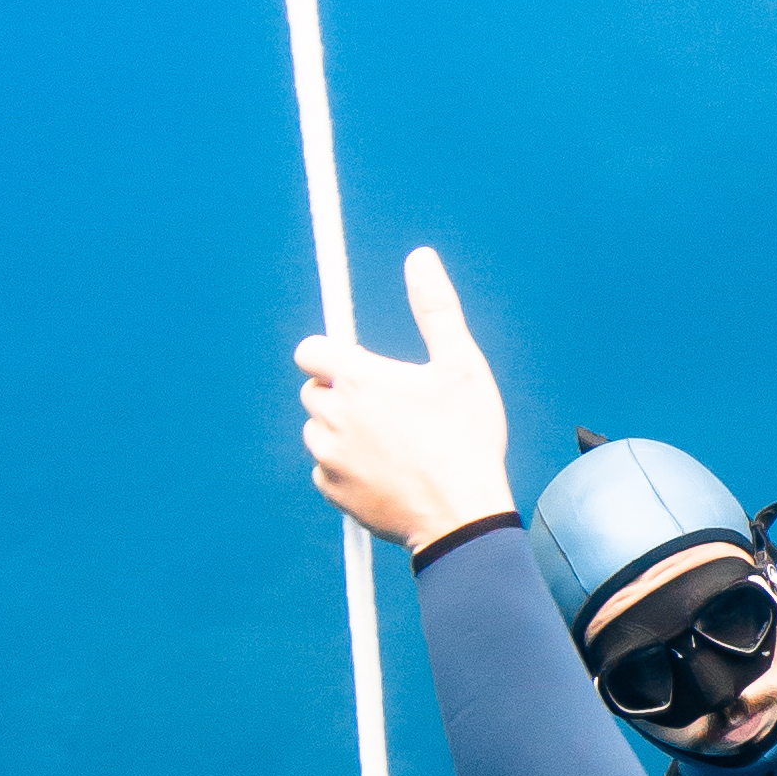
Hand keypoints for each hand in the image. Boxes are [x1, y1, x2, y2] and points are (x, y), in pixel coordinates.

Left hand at [298, 245, 513, 554]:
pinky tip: (386, 471)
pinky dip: (347, 467)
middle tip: (389, 407)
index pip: (310, 351)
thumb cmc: (466, 440)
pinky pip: (326, 469)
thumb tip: (420, 259)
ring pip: (319, 430)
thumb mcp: (461, 365)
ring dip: (343, 430)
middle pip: (315, 389)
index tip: (358, 365)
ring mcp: (329, 456)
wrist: (462, 516)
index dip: (332, 354)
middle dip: (343, 392)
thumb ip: (436, 308)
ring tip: (392, 442)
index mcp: (358, 379)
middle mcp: (333, 416)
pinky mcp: (332, 491)